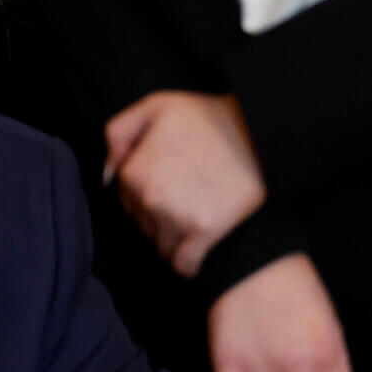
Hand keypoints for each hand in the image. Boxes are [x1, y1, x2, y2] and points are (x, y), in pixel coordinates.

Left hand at [105, 90, 264, 278]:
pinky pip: (183, 265)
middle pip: (142, 225)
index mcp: (134, 171)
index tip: (172, 182)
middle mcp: (149, 198)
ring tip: (200, 213)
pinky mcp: (202, 234)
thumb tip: (107, 171)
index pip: (126, 199)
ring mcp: (175, 218)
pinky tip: (202, 246)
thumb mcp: (159, 106)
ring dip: (175, 239)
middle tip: (189, 195)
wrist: (264, 136)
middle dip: (159, 217)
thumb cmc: (211, 120)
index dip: (147, 192)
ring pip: (161, 246)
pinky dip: (189, 262)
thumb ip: (120, 133)